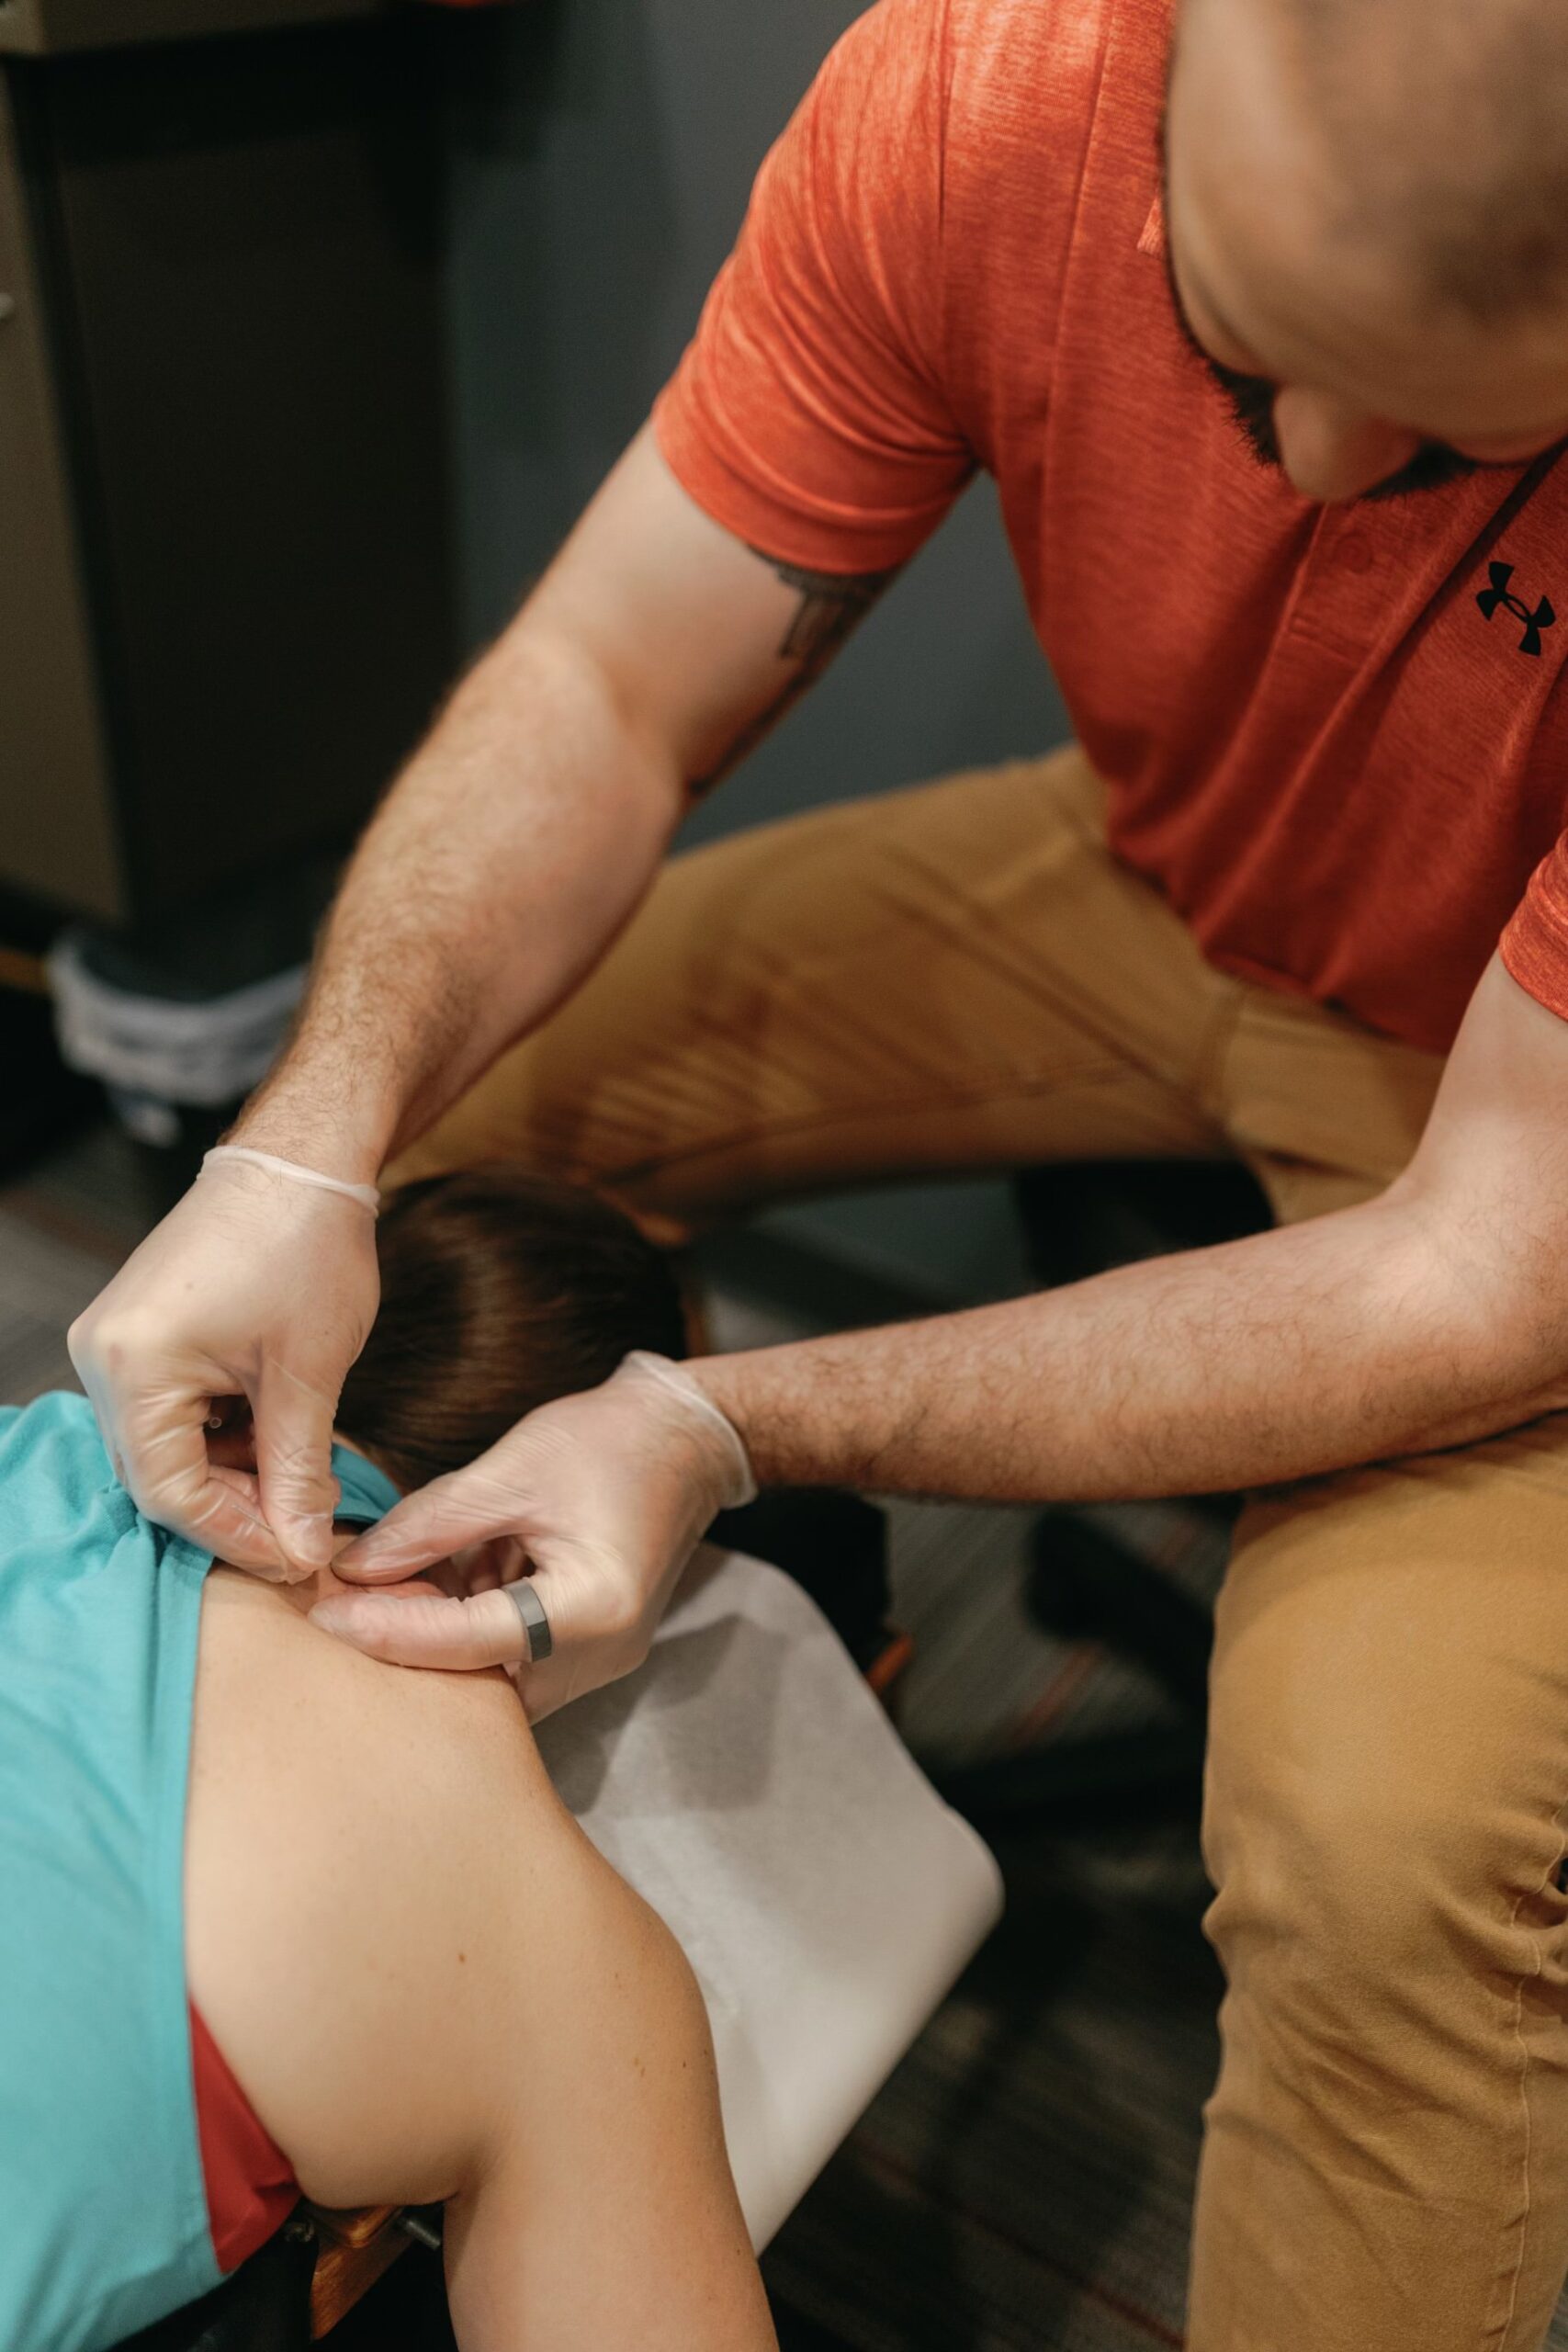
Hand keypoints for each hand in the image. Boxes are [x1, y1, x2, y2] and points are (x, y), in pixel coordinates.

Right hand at [69, 1154, 379, 1579]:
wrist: (299, 1163)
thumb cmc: (306, 1251)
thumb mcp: (309, 1376)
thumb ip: (298, 1471)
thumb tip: (304, 1548)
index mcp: (133, 1366)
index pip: (169, 1491)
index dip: (236, 1535)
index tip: (296, 1558)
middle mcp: (102, 1358)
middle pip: (158, 1473)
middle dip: (234, 1508)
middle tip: (303, 1529)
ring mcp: (114, 1342)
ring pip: (166, 1446)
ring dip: (231, 1472)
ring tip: (299, 1479)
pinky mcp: (137, 1333)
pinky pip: (169, 1410)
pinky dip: (222, 1434)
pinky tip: (275, 1437)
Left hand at [316, 1353, 755, 1719]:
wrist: (685, 1438)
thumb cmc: (611, 1442)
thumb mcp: (509, 1471)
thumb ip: (429, 1526)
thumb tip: (353, 1568)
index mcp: (593, 1608)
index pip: (469, 1640)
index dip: (389, 1627)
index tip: (325, 1612)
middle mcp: (602, 1654)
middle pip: (479, 1680)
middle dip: (406, 1646)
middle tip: (340, 1606)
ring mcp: (600, 1660)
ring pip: (492, 1679)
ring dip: (437, 1638)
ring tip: (383, 1589)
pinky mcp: (590, 1649)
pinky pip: (513, 1659)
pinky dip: (468, 1629)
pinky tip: (436, 1584)